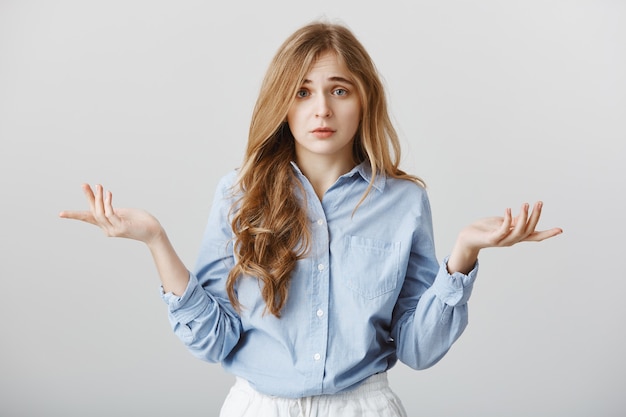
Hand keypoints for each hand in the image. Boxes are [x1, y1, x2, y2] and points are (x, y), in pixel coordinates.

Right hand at [59, 184, 162, 244]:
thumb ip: (111, 207)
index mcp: (106, 225)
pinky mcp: (121, 227)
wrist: (153, 231)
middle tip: (84, 184)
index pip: (87, 218)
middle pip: (92, 212)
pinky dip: (108, 203)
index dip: (74, 215)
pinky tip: (109, 194)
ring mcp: (113, 230)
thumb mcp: (122, 210)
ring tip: (100, 186)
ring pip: (100, 213)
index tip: (60, 214)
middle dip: (88, 198)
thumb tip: (101, 196)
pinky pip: (110, 214)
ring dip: (98, 198)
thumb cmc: (139, 220)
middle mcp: (107, 229)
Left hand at [447, 201, 561, 273]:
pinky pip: (502, 230)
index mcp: (515, 237)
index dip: (547, 234)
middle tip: (539, 203)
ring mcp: (502, 241)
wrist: (468, 237)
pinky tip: (508, 209)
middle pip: (528, 230)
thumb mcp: (502, 223)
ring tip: (526, 204)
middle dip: (535, 216)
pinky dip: (507, 220)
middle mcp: (511, 240)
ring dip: (524, 217)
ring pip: (518, 231)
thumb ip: (514, 221)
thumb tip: (526, 215)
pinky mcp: (492, 239)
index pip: (535, 236)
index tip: (561, 230)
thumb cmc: (485, 229)